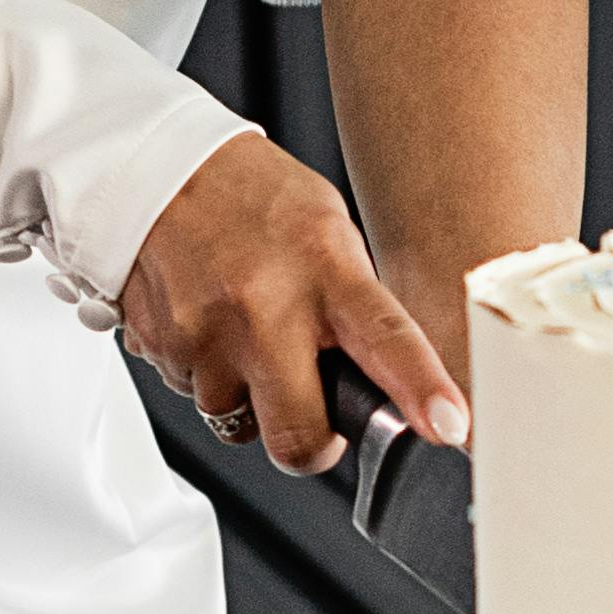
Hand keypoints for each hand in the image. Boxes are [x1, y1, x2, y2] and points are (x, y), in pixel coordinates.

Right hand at [121, 133, 466, 474]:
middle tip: (316, 413)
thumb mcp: (330, 237)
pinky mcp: (162, 348)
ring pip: (239, 425)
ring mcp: (207, 333)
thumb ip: (356, 309)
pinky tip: (214, 328)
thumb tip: (390, 383)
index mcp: (326, 268)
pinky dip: (212, 378)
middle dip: (314, 443)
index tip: (451, 428)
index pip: (387, 338)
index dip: (422, 390)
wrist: (162, 170)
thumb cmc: (257, 200)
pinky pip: (196, 399)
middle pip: (300, 435)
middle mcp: (264, 306)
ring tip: (250, 340)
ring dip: (253, 402)